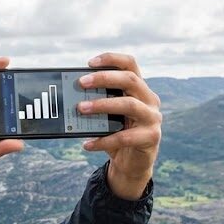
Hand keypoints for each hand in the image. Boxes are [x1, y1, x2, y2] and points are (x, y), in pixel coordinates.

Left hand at [79, 53, 161, 199]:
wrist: (132, 164)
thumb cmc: (117, 134)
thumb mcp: (108, 116)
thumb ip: (98, 103)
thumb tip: (70, 97)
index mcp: (139, 89)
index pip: (130, 65)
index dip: (112, 59)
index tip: (90, 62)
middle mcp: (150, 100)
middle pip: (130, 80)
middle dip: (104, 79)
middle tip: (80, 83)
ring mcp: (153, 118)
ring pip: (129, 105)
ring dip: (102, 105)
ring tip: (80, 109)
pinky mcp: (151, 137)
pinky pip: (125, 137)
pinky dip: (103, 140)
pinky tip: (87, 144)